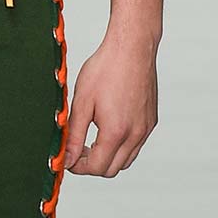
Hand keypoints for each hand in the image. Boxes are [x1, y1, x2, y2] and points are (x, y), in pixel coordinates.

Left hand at [64, 32, 157, 176]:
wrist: (132, 47)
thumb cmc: (105, 69)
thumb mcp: (82, 102)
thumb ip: (73, 135)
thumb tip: (66, 159)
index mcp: (116, 132)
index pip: (97, 167)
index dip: (78, 166)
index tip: (68, 156)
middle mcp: (135, 134)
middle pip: (112, 169)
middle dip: (92, 164)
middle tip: (78, 149)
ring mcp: (146, 128)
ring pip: (126, 160)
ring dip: (108, 157)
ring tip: (92, 140)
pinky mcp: (151, 121)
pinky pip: (136, 145)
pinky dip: (121, 146)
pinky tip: (108, 127)